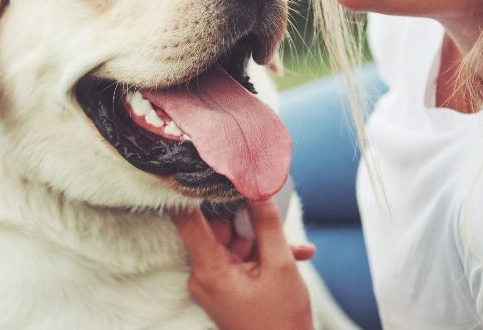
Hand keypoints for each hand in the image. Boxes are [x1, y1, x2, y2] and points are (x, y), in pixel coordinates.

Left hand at [173, 200, 314, 329]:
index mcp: (209, 271)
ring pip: (234, 243)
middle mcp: (204, 277)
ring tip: (292, 247)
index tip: (200, 167)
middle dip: (245, 218)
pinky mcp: (225, 288)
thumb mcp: (280, 266)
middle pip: (216, 229)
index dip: (191, 192)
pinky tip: (295, 256)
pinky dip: (263, 256)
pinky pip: (241, 260)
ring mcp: (214, 283)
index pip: (187, 220)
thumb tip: (257, 188)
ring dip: (261, 239)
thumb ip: (267, 224)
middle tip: (268, 207)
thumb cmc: (282, 320)